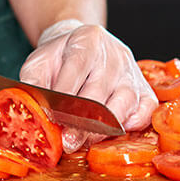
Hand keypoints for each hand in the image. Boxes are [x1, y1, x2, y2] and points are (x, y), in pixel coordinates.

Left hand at [19, 19, 157, 152]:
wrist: (82, 46)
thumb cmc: (59, 59)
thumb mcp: (39, 63)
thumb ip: (32, 83)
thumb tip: (33, 109)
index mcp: (87, 38)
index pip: (77, 67)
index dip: (65, 95)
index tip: (53, 117)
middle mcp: (114, 53)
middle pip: (100, 89)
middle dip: (82, 120)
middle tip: (67, 141)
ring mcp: (131, 70)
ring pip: (125, 101)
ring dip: (104, 127)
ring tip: (84, 141)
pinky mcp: (144, 87)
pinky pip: (146, 108)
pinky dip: (133, 123)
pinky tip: (114, 132)